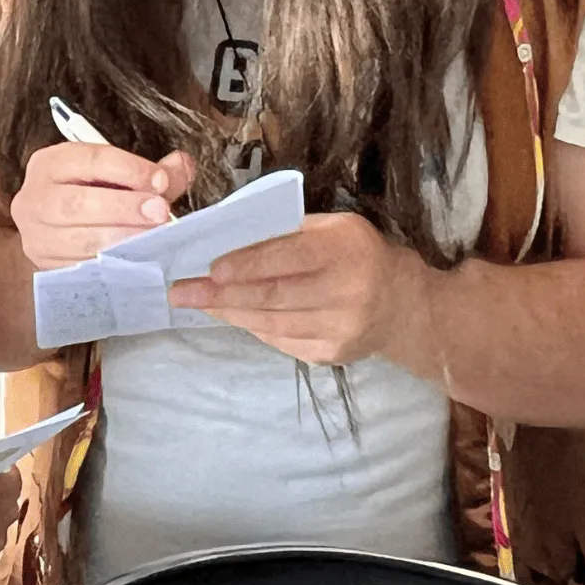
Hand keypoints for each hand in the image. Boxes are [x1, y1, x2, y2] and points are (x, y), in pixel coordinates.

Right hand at [10, 142, 196, 269]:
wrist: (51, 230)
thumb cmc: (89, 196)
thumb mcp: (114, 176)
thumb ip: (151, 172)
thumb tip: (181, 166)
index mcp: (51, 163)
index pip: (90, 160)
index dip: (129, 169)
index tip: (161, 181)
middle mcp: (35, 197)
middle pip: (77, 202)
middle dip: (123, 208)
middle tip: (160, 212)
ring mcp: (37, 236)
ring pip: (78, 240)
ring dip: (121, 240)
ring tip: (153, 239)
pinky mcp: (46, 266)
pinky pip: (81, 267)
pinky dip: (112, 265)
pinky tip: (137, 260)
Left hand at [168, 212, 429, 366]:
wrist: (403, 305)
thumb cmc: (358, 253)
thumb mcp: (333, 229)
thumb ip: (288, 233)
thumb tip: (230, 240)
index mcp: (344, 252)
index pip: (288, 259)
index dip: (246, 266)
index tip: (210, 269)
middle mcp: (345, 293)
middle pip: (272, 297)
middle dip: (220, 295)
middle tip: (181, 292)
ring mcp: (338, 330)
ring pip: (271, 322)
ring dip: (229, 312)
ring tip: (196, 302)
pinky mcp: (330, 355)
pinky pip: (280, 340)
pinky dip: (252, 326)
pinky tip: (231, 315)